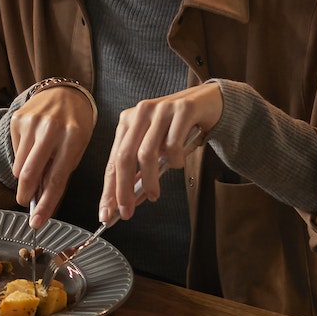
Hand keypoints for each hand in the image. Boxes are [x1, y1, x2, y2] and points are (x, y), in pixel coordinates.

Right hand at [8, 85, 94, 229]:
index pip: (56, 179)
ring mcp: (32, 123)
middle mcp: (51, 129)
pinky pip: (15, 152)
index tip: (37, 221)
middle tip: (24, 203)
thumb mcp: (77, 148)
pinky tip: (32, 147)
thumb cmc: (74, 126)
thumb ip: (61, 172)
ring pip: (19, 166)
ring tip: (35, 167)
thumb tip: (41, 200)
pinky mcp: (17, 119)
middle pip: (30, 173)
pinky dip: (22, 158)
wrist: (64, 93)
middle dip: (25, 195)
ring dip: (25, 176)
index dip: (46, 203)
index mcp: (72, 139)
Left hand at [101, 83, 221, 222]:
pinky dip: (174, 161)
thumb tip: (130, 199)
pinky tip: (178, 164)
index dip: (109, 189)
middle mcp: (140, 113)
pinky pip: (173, 144)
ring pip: (146, 153)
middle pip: (124, 157)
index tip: (106, 213)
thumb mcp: (157, 147)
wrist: (210, 102)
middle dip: (123, 189)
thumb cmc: (180, 128)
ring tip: (154, 194)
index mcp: (128, 122)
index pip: (113, 160)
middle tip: (127, 212)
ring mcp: (161, 109)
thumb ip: (142, 169)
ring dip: (149, 180)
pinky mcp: (182, 109)